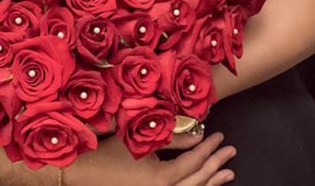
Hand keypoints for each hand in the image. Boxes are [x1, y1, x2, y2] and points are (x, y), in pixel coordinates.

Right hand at [63, 132, 234, 185]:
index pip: (194, 162)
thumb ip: (171, 137)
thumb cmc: (109, 152)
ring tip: (228, 174)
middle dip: (217, 166)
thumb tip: (198, 134)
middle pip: (198, 181)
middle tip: (231, 152)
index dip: (209, 148)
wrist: (84, 173)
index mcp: (161, 179)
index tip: (220, 136)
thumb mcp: (140, 138)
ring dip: (212, 183)